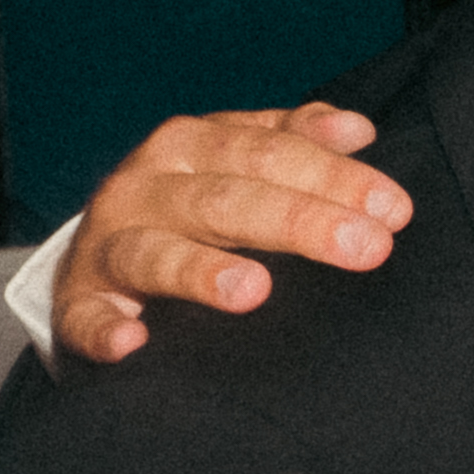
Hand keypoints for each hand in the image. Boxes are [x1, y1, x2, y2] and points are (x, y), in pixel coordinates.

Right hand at [52, 104, 413, 361]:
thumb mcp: (235, 160)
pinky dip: (105, 330)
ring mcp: (108, 245)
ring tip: (253, 290)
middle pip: (225, 200)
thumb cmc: (183, 205)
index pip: (269, 153)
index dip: (333, 177)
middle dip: (299, 221)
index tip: (394, 210)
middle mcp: (145, 187)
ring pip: (155, 253)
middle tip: (368, 248)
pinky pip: (87, 318)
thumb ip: (293, 141)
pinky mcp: (78, 303)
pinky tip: (132, 343)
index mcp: (190, 147)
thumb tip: (359, 130)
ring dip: (200, 271)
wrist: (92, 256)